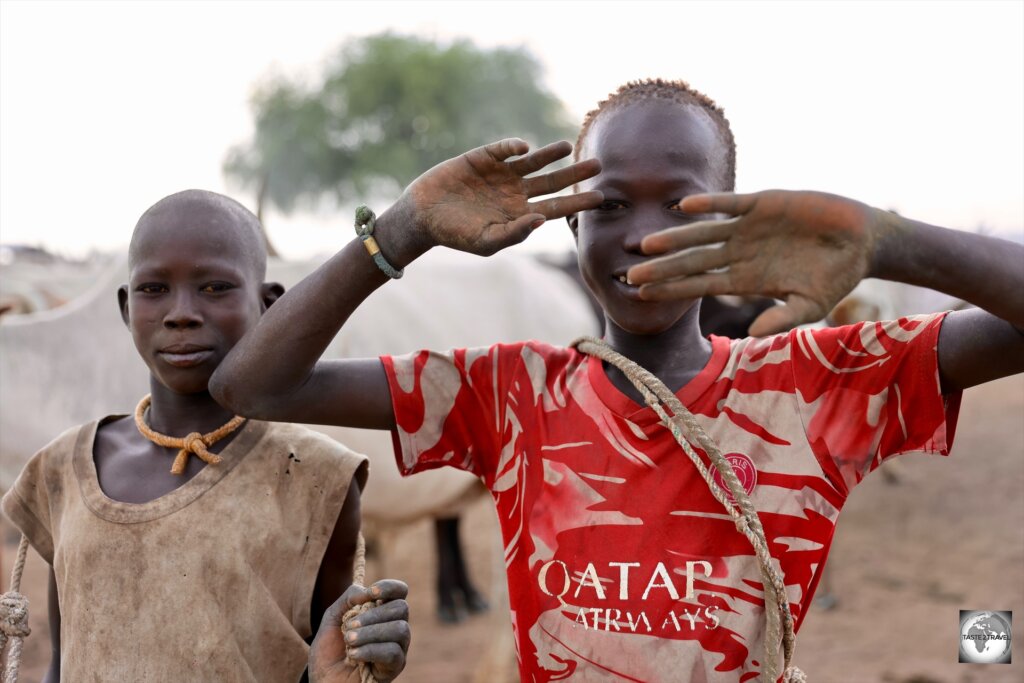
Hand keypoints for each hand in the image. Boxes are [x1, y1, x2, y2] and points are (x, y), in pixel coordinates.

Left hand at [309, 580, 409, 682]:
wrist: (324, 679)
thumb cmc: (330, 650)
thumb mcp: (333, 617)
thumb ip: (348, 598)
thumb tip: (367, 590)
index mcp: (382, 611)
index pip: (400, 591)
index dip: (390, 587)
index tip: (371, 592)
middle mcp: (394, 626)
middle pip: (401, 608)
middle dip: (373, 614)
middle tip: (348, 626)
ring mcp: (398, 647)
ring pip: (400, 629)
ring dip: (371, 633)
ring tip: (349, 641)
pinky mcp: (395, 666)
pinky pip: (393, 652)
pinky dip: (370, 650)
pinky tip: (353, 655)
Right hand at [398, 138, 602, 256]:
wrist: (423, 216)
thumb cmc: (456, 234)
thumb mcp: (486, 241)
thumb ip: (515, 232)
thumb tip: (541, 219)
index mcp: (520, 214)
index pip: (556, 207)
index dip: (578, 202)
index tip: (601, 197)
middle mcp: (515, 192)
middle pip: (553, 182)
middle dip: (574, 174)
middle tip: (598, 165)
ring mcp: (501, 174)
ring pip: (534, 162)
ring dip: (551, 154)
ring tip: (568, 146)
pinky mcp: (483, 157)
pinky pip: (504, 149)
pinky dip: (514, 147)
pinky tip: (523, 148)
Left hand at [626, 190, 881, 335]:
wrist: (860, 241)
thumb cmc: (834, 277)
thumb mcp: (810, 305)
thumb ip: (782, 318)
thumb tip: (753, 334)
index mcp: (745, 279)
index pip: (699, 285)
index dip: (671, 290)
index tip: (642, 296)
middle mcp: (738, 253)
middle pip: (692, 262)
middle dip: (662, 269)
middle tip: (629, 274)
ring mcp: (748, 228)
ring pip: (703, 233)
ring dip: (675, 238)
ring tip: (646, 243)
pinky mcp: (764, 203)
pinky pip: (731, 204)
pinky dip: (710, 203)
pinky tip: (684, 205)